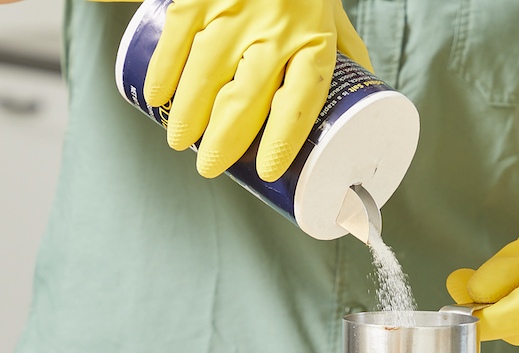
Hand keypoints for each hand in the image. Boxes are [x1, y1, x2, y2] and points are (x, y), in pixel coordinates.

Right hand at [140, 0, 371, 180]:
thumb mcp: (333, 17)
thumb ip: (345, 57)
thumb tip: (362, 113)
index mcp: (315, 39)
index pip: (300, 100)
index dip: (282, 140)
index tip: (266, 171)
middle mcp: (277, 27)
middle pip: (245, 98)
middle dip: (222, 141)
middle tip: (209, 167)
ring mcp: (234, 9)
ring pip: (205, 74)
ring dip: (187, 116)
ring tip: (180, 142)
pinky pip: (177, 38)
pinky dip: (163, 72)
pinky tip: (156, 98)